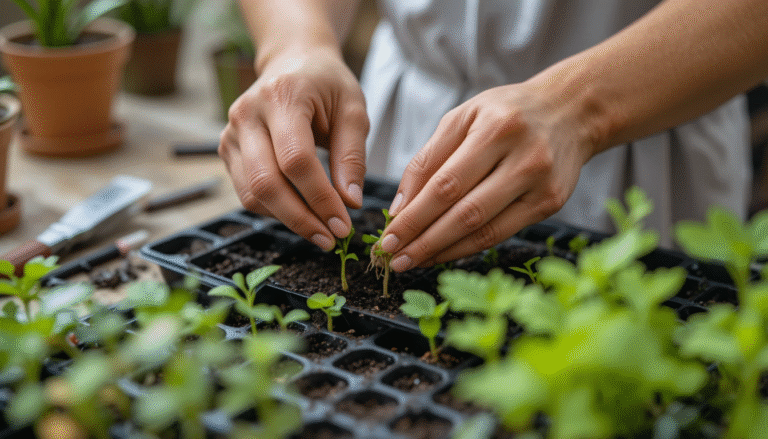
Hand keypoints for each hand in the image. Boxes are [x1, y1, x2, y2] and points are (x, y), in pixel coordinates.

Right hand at [219, 47, 368, 249]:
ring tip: (320, 230)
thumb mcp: (353, 110)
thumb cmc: (327, 83)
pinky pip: (246, 192)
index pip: (296, 160)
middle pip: (266, 183)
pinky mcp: (227, 148)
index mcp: (282, 97)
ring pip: (252, 194)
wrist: (292, 60)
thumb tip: (350, 203)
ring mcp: (231, 133)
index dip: (319, 198)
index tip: (343, 224)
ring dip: (287, 220)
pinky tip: (301, 212)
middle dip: (301, 219)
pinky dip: (274, 210)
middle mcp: (247, 114)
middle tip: (330, 238)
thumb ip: (352, 156)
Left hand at [377, 81, 599, 270]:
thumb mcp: (462, 118)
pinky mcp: (551, 203)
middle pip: (464, 212)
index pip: (445, 184)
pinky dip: (467, 247)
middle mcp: (523, 157)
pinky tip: (443, 253)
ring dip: (443, 250)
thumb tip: (401, 208)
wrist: (570, 111)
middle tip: (394, 258)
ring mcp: (541, 183)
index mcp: (495, 128)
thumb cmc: (505, 114)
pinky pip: (501, 234)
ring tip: (412, 261)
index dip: (414, 217)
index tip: (387, 238)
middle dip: (423, 240)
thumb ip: (428, 159)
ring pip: (484, 229)